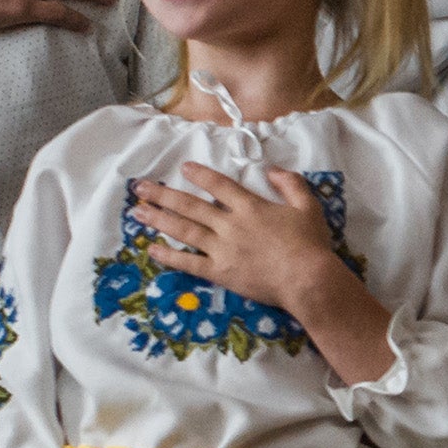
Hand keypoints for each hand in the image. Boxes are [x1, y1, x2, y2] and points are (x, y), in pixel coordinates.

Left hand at [130, 165, 398, 378]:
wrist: (307, 280)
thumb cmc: (310, 245)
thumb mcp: (308, 207)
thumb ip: (291, 184)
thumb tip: (273, 170)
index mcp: (249, 206)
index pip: (218, 185)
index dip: (199, 174)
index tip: (183, 168)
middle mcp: (229, 224)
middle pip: (190, 205)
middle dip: (163, 194)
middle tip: (140, 187)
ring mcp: (222, 248)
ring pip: (184, 230)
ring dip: (158, 219)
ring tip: (137, 212)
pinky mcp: (220, 272)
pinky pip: (189, 263)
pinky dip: (169, 256)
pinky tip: (151, 249)